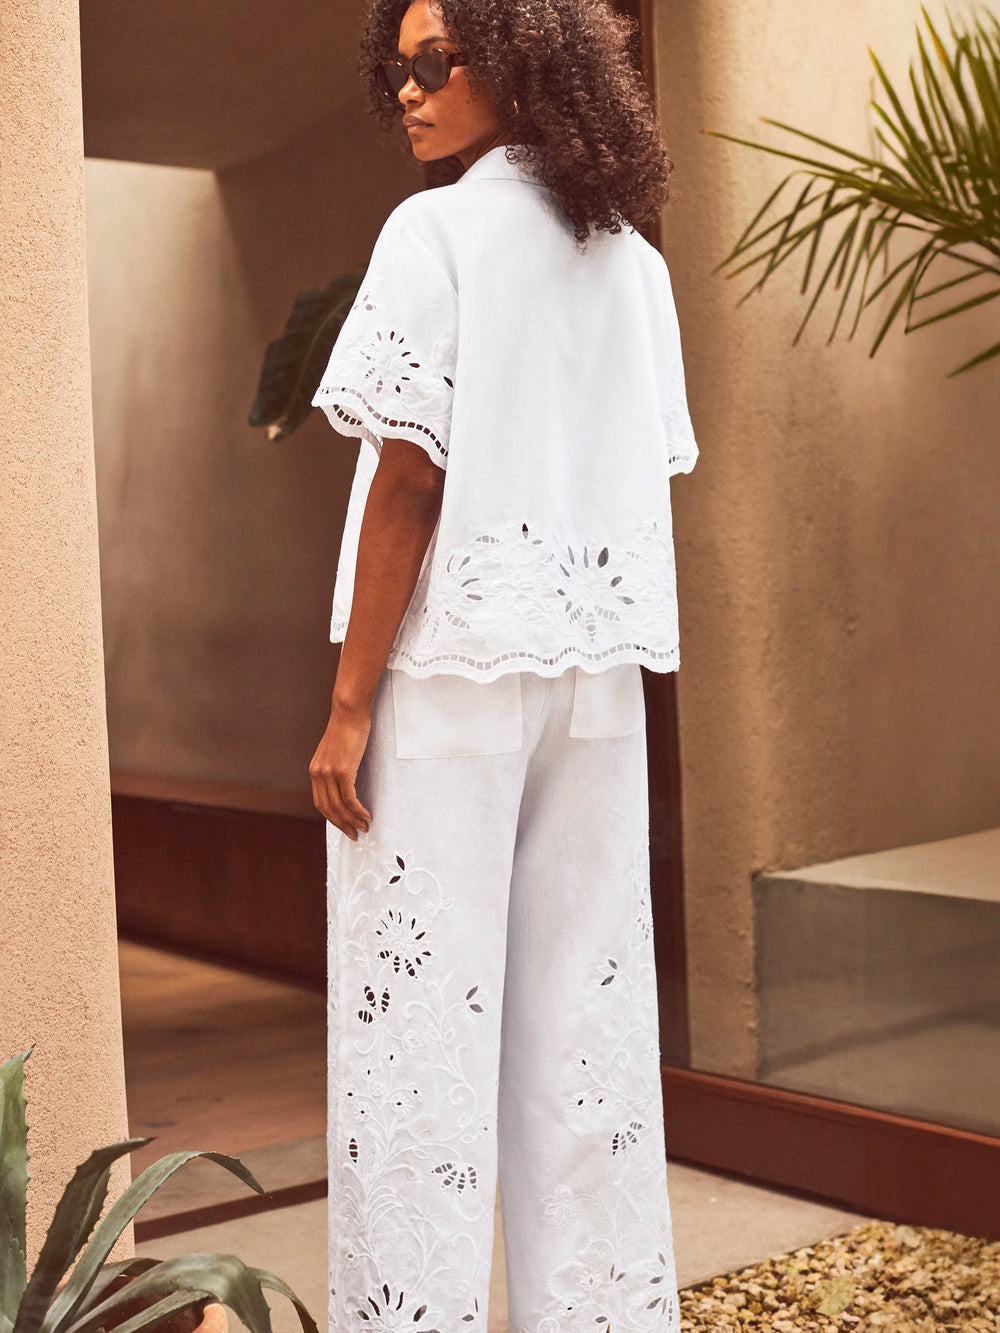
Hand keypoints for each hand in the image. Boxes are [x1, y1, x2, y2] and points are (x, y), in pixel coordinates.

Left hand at [309, 698, 372, 840]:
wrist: (348, 712)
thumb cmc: (347, 729)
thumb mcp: (336, 751)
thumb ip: (336, 767)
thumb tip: (346, 782)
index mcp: (315, 771)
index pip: (321, 803)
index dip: (333, 818)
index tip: (345, 826)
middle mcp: (318, 774)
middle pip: (329, 810)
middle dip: (342, 825)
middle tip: (355, 834)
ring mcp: (329, 774)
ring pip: (340, 807)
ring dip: (353, 820)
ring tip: (364, 827)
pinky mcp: (343, 772)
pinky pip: (350, 799)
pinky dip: (358, 810)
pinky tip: (366, 815)